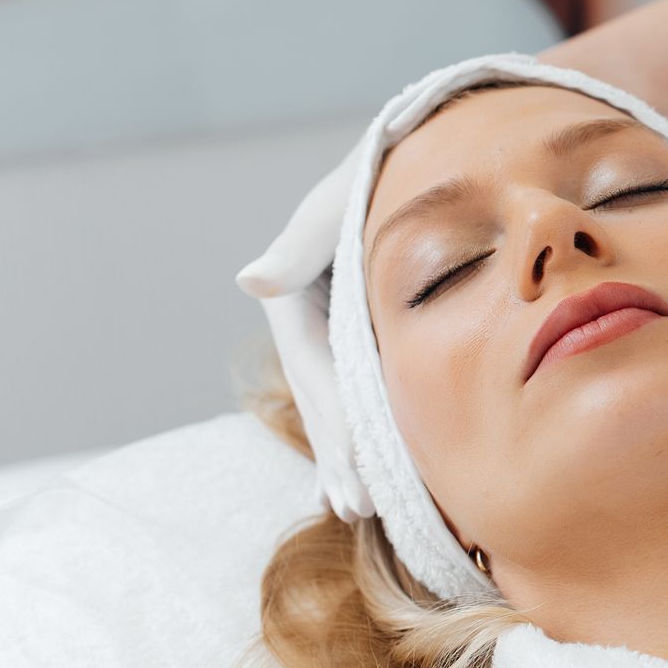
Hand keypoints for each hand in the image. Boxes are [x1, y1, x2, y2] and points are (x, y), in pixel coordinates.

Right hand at [234, 143, 374, 520]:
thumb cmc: (378, 175)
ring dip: (346, 456)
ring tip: (359, 508)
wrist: (416, 159)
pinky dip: (359, 434)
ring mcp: (332, 332)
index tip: (355, 473)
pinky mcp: (358, 337)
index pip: (317, 373)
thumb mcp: (337, 203)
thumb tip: (250, 280)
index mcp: (294, 298)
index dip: (336, 426)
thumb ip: (300, 243)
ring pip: (337, 403)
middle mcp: (307, 320)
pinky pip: (357, 392)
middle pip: (323, 398)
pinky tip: (361, 479)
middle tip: (359, 508)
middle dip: (340, 456)